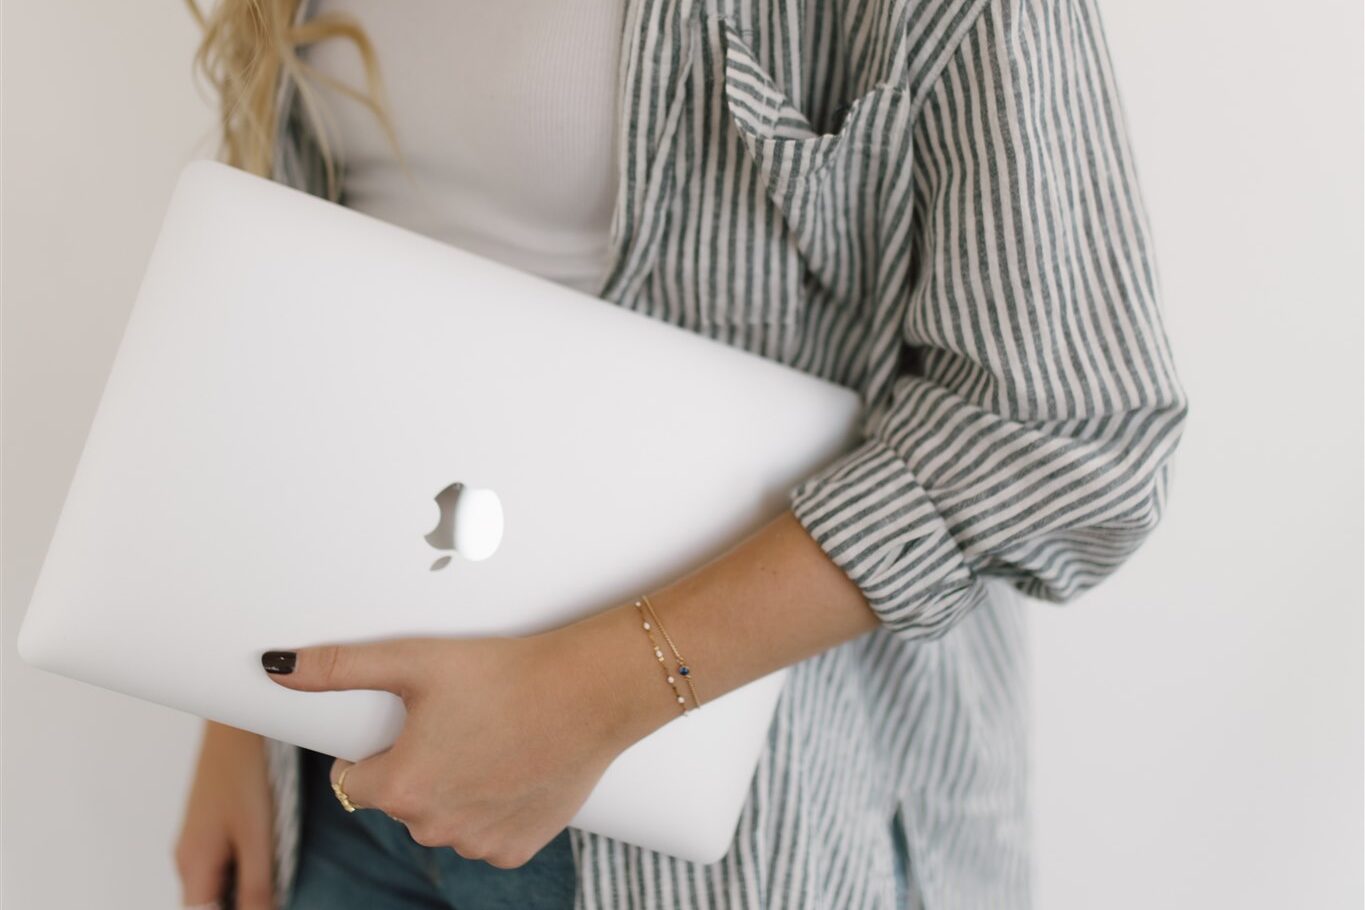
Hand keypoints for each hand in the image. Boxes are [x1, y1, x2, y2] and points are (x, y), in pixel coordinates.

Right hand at [173, 720, 275, 909]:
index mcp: (194, 866)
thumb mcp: (258, 834)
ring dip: (239, 897)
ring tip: (271, 889)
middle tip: (271, 899)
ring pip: (213, 890)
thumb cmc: (244, 773)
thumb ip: (257, 885)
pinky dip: (239, 878)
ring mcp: (195, 845)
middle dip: (236, 907)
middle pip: (207, 906)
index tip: (264, 908)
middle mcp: (187, 860)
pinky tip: (264, 869)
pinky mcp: (207, 831)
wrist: (234, 724)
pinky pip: (219, 870)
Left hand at [260, 627, 634, 868]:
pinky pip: (483, 835)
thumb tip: (277, 667)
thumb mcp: (415, 660)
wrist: (589, 693)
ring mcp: (476, 843)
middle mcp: (433, 826)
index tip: (407, 724)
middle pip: (399, 801)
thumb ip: (339, 667)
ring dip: (453, 791)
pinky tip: (510, 768)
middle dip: (416, 768)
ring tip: (488, 740)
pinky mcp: (515, 849)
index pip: (351, 782)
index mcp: (399, 786)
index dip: (373, 750)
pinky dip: (490, 809)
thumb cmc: (506, 673)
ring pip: (442, 819)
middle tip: (455, 723)